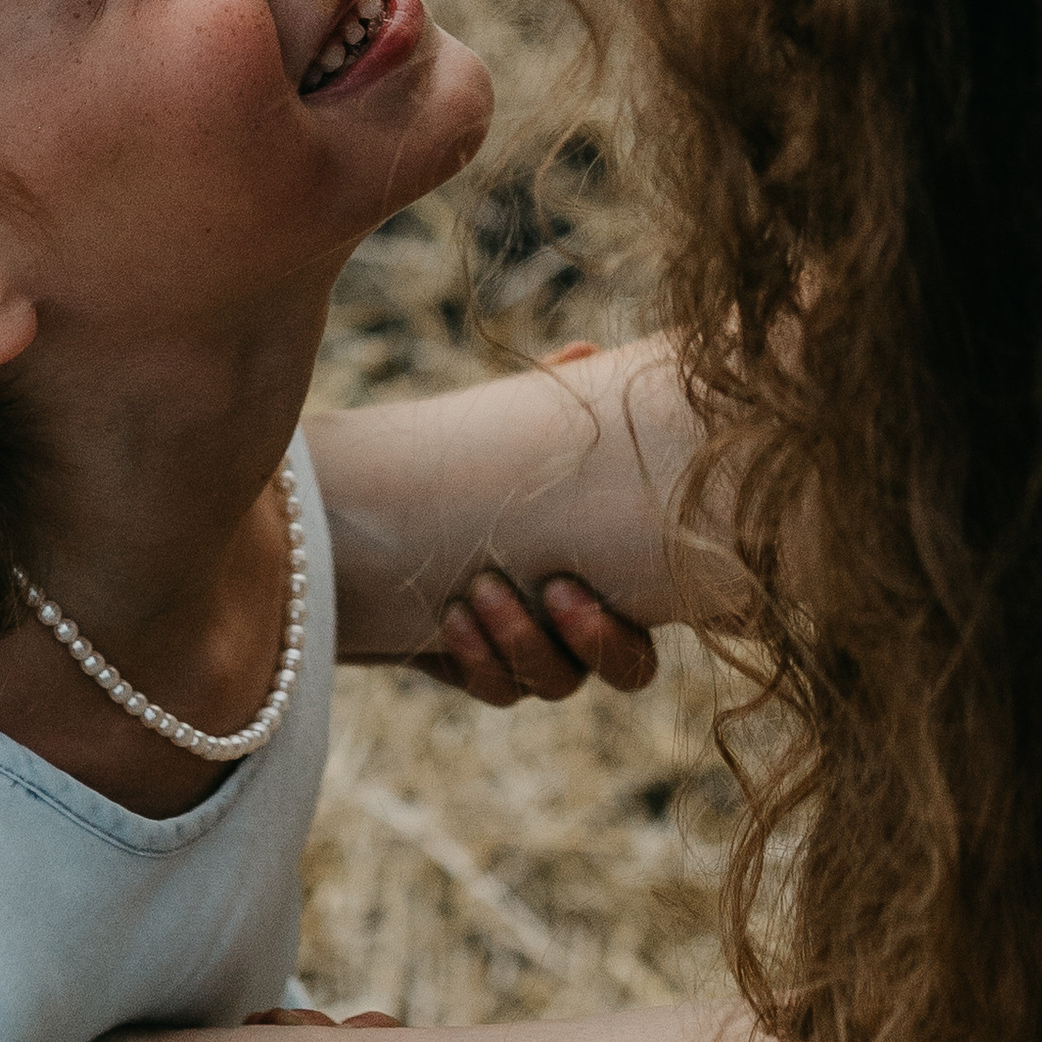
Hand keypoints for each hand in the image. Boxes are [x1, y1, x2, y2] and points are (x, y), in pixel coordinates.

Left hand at [313, 338, 692, 690]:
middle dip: (594, 637)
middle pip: (626, 668)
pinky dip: (479, 659)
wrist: (380, 519)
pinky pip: (496, 688)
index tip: (601, 577)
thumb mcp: (512, 434)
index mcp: (616, 573)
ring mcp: (532, 655)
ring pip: (553, 682)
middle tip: (552, 588)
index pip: (661, 615)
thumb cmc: (473, 465)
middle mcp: (584, 627)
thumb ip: (552, 400)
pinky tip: (451, 617)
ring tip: (482, 590)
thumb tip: (581, 352)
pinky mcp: (478, 670)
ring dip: (523, 642)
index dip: (650, 619)